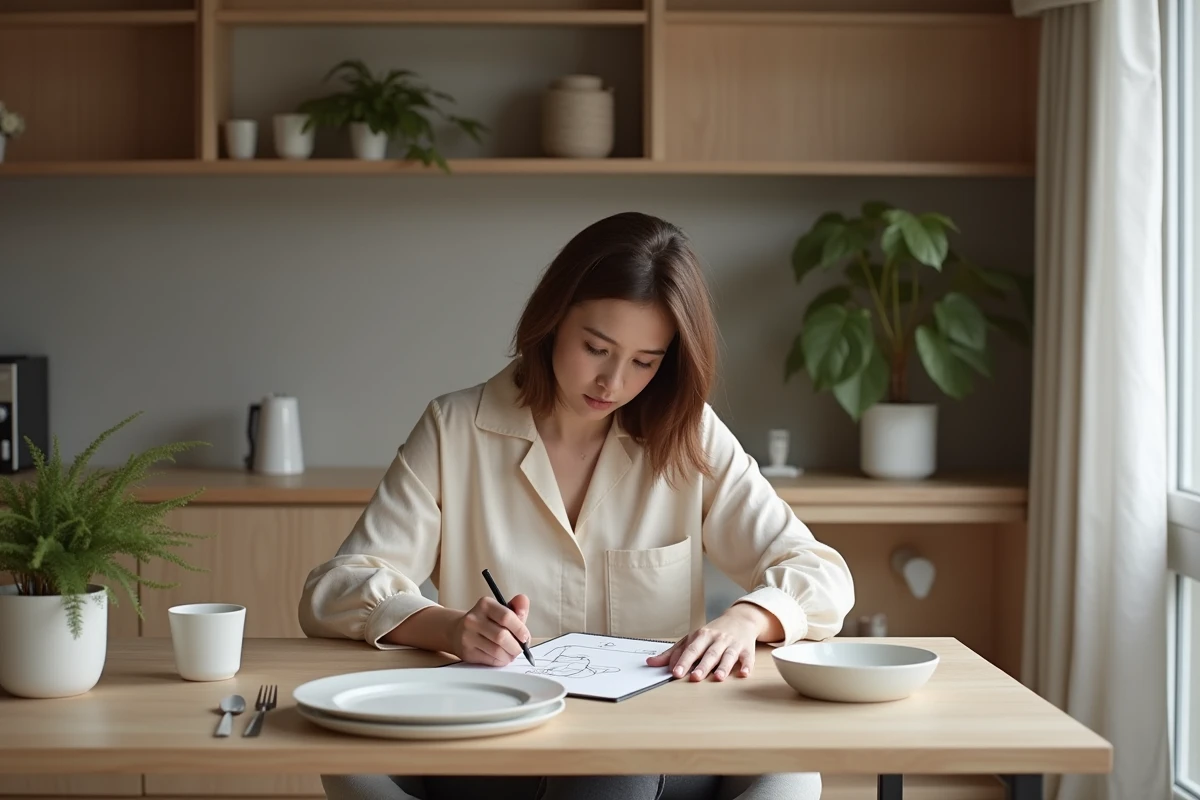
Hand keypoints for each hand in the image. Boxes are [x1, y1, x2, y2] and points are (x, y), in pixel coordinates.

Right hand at [450, 594, 531, 665]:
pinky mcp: (467, 652)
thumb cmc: (486, 621)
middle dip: (516, 646)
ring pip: (496, 650)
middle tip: (520, 649)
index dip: (520, 629)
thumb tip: (523, 600)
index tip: (525, 637)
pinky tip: (501, 657)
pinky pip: (489, 660)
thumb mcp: (501, 611)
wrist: (457, 631)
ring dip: (509, 655)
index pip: (506, 617)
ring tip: (512, 654)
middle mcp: (474, 619)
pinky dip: (500, 661)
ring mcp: (468, 636)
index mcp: (485, 605)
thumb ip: (516, 608)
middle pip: (502, 636)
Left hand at [645, 604, 774, 681]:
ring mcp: (732, 644)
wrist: (740, 619)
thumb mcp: (692, 639)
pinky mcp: (747, 649)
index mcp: (701, 636)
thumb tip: (651, 663)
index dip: (683, 661)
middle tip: (694, 677)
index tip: (675, 672)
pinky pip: (747, 658)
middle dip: (702, 666)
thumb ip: (673, 653)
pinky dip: (746, 666)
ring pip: (727, 656)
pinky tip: (744, 673)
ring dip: (723, 667)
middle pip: (709, 653)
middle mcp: (717, 639)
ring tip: (718, 678)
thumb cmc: (713, 633)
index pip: (691, 650)